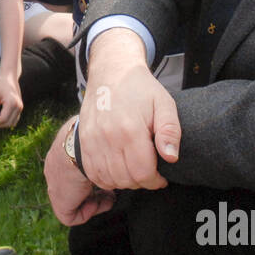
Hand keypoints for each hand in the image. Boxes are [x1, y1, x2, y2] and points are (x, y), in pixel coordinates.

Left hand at [0, 71, 22, 127]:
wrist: (9, 78)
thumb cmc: (0, 86)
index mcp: (12, 103)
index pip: (3, 120)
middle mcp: (18, 107)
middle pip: (8, 123)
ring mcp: (20, 108)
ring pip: (12, 124)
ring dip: (3, 124)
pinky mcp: (20, 109)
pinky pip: (14, 121)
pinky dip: (7, 121)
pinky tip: (0, 115)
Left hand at [43, 117, 114, 225]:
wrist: (77, 147)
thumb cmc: (89, 133)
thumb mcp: (94, 130)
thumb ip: (99, 136)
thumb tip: (117, 130)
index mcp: (60, 154)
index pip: (74, 168)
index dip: (93, 172)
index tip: (107, 170)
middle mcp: (55, 172)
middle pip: (75, 186)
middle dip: (94, 188)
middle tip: (111, 185)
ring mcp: (55, 188)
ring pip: (75, 201)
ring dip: (95, 199)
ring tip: (110, 194)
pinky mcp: (60, 203)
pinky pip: (73, 216)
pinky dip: (90, 211)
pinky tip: (103, 200)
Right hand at [80, 31, 179, 190]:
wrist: (112, 73)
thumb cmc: (140, 89)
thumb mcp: (164, 104)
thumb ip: (170, 131)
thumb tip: (171, 157)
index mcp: (130, 130)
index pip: (143, 173)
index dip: (155, 181)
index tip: (161, 177)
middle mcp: (108, 137)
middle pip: (126, 179)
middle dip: (141, 182)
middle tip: (149, 172)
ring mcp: (92, 140)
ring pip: (108, 179)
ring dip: (124, 181)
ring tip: (134, 170)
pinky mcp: (82, 141)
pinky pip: (93, 173)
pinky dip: (106, 178)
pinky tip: (117, 170)